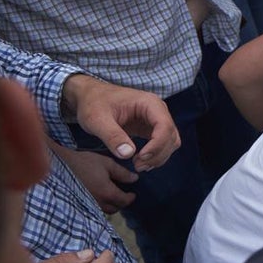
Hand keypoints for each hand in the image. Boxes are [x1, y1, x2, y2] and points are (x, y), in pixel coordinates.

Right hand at [52, 140, 137, 213]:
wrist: (58, 165)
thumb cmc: (84, 162)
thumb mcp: (106, 163)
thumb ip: (122, 173)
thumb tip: (135, 179)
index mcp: (107, 193)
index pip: (124, 201)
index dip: (131, 197)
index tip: (133, 193)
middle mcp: (98, 203)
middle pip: (114, 209)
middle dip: (120, 202)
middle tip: (122, 193)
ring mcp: (86, 206)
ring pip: (103, 211)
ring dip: (109, 205)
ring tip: (110, 194)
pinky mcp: (77, 206)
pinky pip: (92, 209)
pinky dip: (98, 205)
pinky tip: (97, 196)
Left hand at [61, 74, 178, 170]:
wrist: (91, 96)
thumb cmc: (93, 104)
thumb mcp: (97, 120)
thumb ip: (112, 136)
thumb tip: (127, 154)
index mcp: (149, 103)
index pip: (165, 126)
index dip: (157, 145)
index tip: (139, 158)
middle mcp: (158, 110)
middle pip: (171, 136)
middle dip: (157, 154)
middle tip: (137, 166)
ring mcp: (156, 119)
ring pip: (171, 142)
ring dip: (159, 157)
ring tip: (138, 165)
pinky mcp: (151, 128)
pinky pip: (163, 144)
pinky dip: (156, 155)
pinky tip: (140, 161)